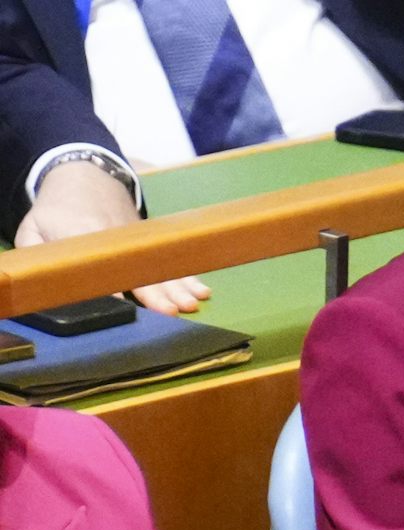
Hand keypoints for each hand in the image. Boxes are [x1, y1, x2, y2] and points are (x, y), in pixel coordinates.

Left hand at [15, 159, 212, 314]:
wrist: (85, 175)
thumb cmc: (56, 209)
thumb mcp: (32, 229)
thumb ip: (34, 255)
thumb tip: (39, 282)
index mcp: (81, 237)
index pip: (98, 269)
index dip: (112, 290)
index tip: (125, 309)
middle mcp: (114, 240)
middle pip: (136, 269)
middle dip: (155, 291)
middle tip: (171, 311)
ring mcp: (135, 241)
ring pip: (158, 265)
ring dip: (178, 285)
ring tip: (192, 303)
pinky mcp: (148, 242)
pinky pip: (169, 260)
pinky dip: (187, 275)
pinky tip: (201, 290)